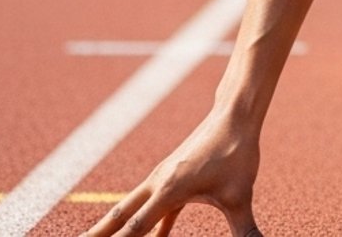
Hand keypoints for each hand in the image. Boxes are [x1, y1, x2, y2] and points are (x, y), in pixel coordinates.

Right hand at [81, 111, 261, 236]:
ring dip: (112, 228)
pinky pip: (153, 208)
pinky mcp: (173, 180)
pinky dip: (146, 226)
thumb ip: (245, 230)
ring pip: (129, 210)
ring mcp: (162, 181)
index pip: (134, 229)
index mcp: (168, 191)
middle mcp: (157, 184)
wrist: (234, 116)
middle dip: (96, 235)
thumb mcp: (241, 196)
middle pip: (118, 217)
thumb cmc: (237, 153)